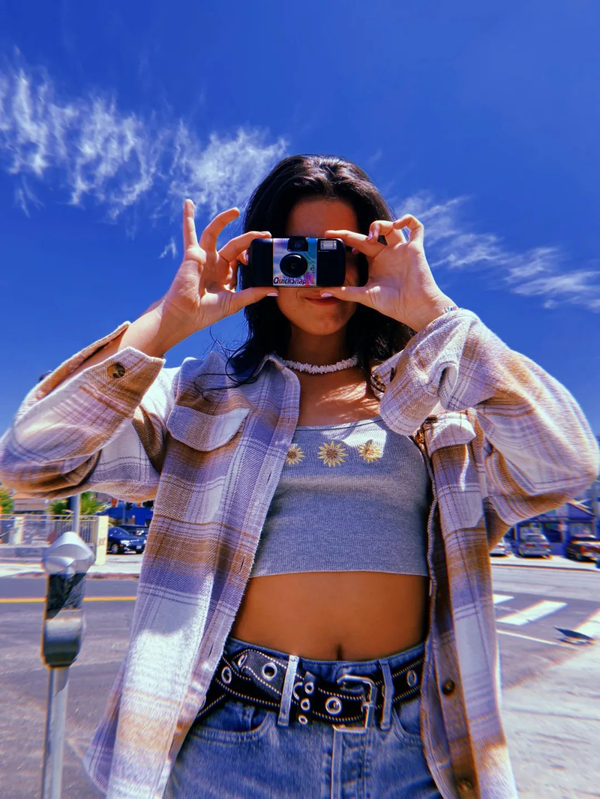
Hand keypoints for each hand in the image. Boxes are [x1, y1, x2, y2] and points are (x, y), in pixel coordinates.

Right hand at [156, 200, 276, 335]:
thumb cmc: (206, 312)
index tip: (266, 256)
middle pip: (235, 245)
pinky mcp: (192, 255)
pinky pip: (189, 233)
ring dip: (224, 219)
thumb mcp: (235, 302)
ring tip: (236, 210)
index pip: (243, 258)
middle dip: (250, 239)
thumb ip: (253, 294)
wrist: (186, 316)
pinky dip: (188, 218)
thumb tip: (274, 291)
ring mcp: (204, 257)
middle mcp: (216, 263)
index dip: (253, 256)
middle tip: (265, 235)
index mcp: (226, 274)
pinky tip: (188, 204)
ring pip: (215, 232)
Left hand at [323, 215, 455, 331]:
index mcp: (375, 261)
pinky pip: (416, 228)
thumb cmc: (392, 304)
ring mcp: (402, 249)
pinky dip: (408, 220)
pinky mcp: (415, 249)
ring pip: (392, 226)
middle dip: (362, 231)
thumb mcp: (364, 296)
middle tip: (355, 239)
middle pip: (373, 231)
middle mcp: (388, 253)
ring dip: (381, 224)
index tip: (330, 234)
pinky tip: (398, 224)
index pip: (357, 242)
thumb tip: (322, 292)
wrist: (413, 307)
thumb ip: (344, 292)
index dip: (345, 236)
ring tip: (373, 236)